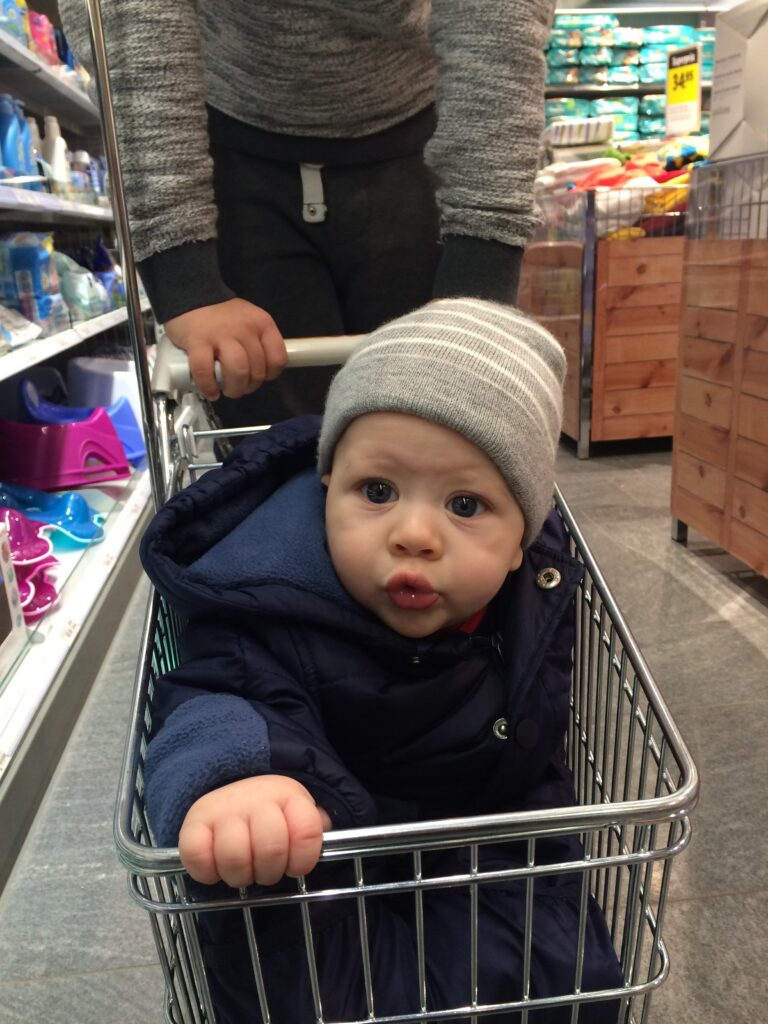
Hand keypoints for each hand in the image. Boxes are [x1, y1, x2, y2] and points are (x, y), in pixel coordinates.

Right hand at [164, 298, 286, 400]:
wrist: (191, 295)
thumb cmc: (223, 315)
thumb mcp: (249, 321)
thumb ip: (258, 342)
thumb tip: (261, 372)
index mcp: (262, 323)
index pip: (278, 359)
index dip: (268, 375)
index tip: (257, 376)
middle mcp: (246, 329)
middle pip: (257, 370)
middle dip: (248, 386)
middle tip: (238, 385)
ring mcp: (221, 335)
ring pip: (238, 372)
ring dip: (233, 389)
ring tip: (225, 389)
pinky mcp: (198, 341)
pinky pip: (206, 371)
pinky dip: (209, 387)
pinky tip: (210, 391)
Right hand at [178, 775, 331, 886]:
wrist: (230, 793)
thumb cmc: (272, 816)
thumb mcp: (299, 815)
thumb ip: (315, 829)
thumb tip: (331, 842)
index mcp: (288, 795)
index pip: (307, 832)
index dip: (303, 859)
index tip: (295, 865)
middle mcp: (254, 797)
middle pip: (270, 849)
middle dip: (270, 871)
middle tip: (265, 870)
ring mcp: (222, 809)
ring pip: (234, 858)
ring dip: (240, 876)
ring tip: (242, 869)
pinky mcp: (192, 825)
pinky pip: (198, 858)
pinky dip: (208, 873)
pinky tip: (216, 867)